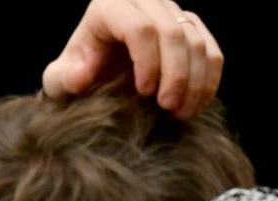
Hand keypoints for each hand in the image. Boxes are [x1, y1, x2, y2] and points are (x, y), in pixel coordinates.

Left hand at [42, 0, 222, 117]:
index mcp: (110, 5)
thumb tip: (80, 77)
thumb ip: (64, 78)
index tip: (145, 93)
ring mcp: (173, 13)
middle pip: (173, 33)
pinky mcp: (194, 29)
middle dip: (176, 75)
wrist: (103, 73)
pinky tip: (195, 105)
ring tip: (180, 112)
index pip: (139, 27)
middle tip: (168, 108)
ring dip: (195, 83)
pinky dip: (209, 82)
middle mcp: (145, 1)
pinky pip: (213, 53)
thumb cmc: (84, 73)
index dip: (147, 62)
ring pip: (197, 44)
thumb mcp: (63, 78)